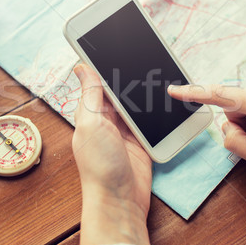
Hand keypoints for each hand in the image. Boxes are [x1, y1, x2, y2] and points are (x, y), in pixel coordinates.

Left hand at [72, 64, 151, 244]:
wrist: (120, 200)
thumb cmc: (99, 166)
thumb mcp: (92, 124)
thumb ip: (90, 95)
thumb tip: (81, 66)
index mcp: (89, 113)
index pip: (96, 82)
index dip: (104, 65)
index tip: (115, 44)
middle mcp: (106, 120)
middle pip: (119, 91)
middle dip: (128, 76)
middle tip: (143, 55)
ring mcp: (124, 131)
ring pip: (135, 103)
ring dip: (143, 93)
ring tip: (156, 72)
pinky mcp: (141, 141)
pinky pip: (148, 120)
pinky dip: (155, 111)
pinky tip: (163, 98)